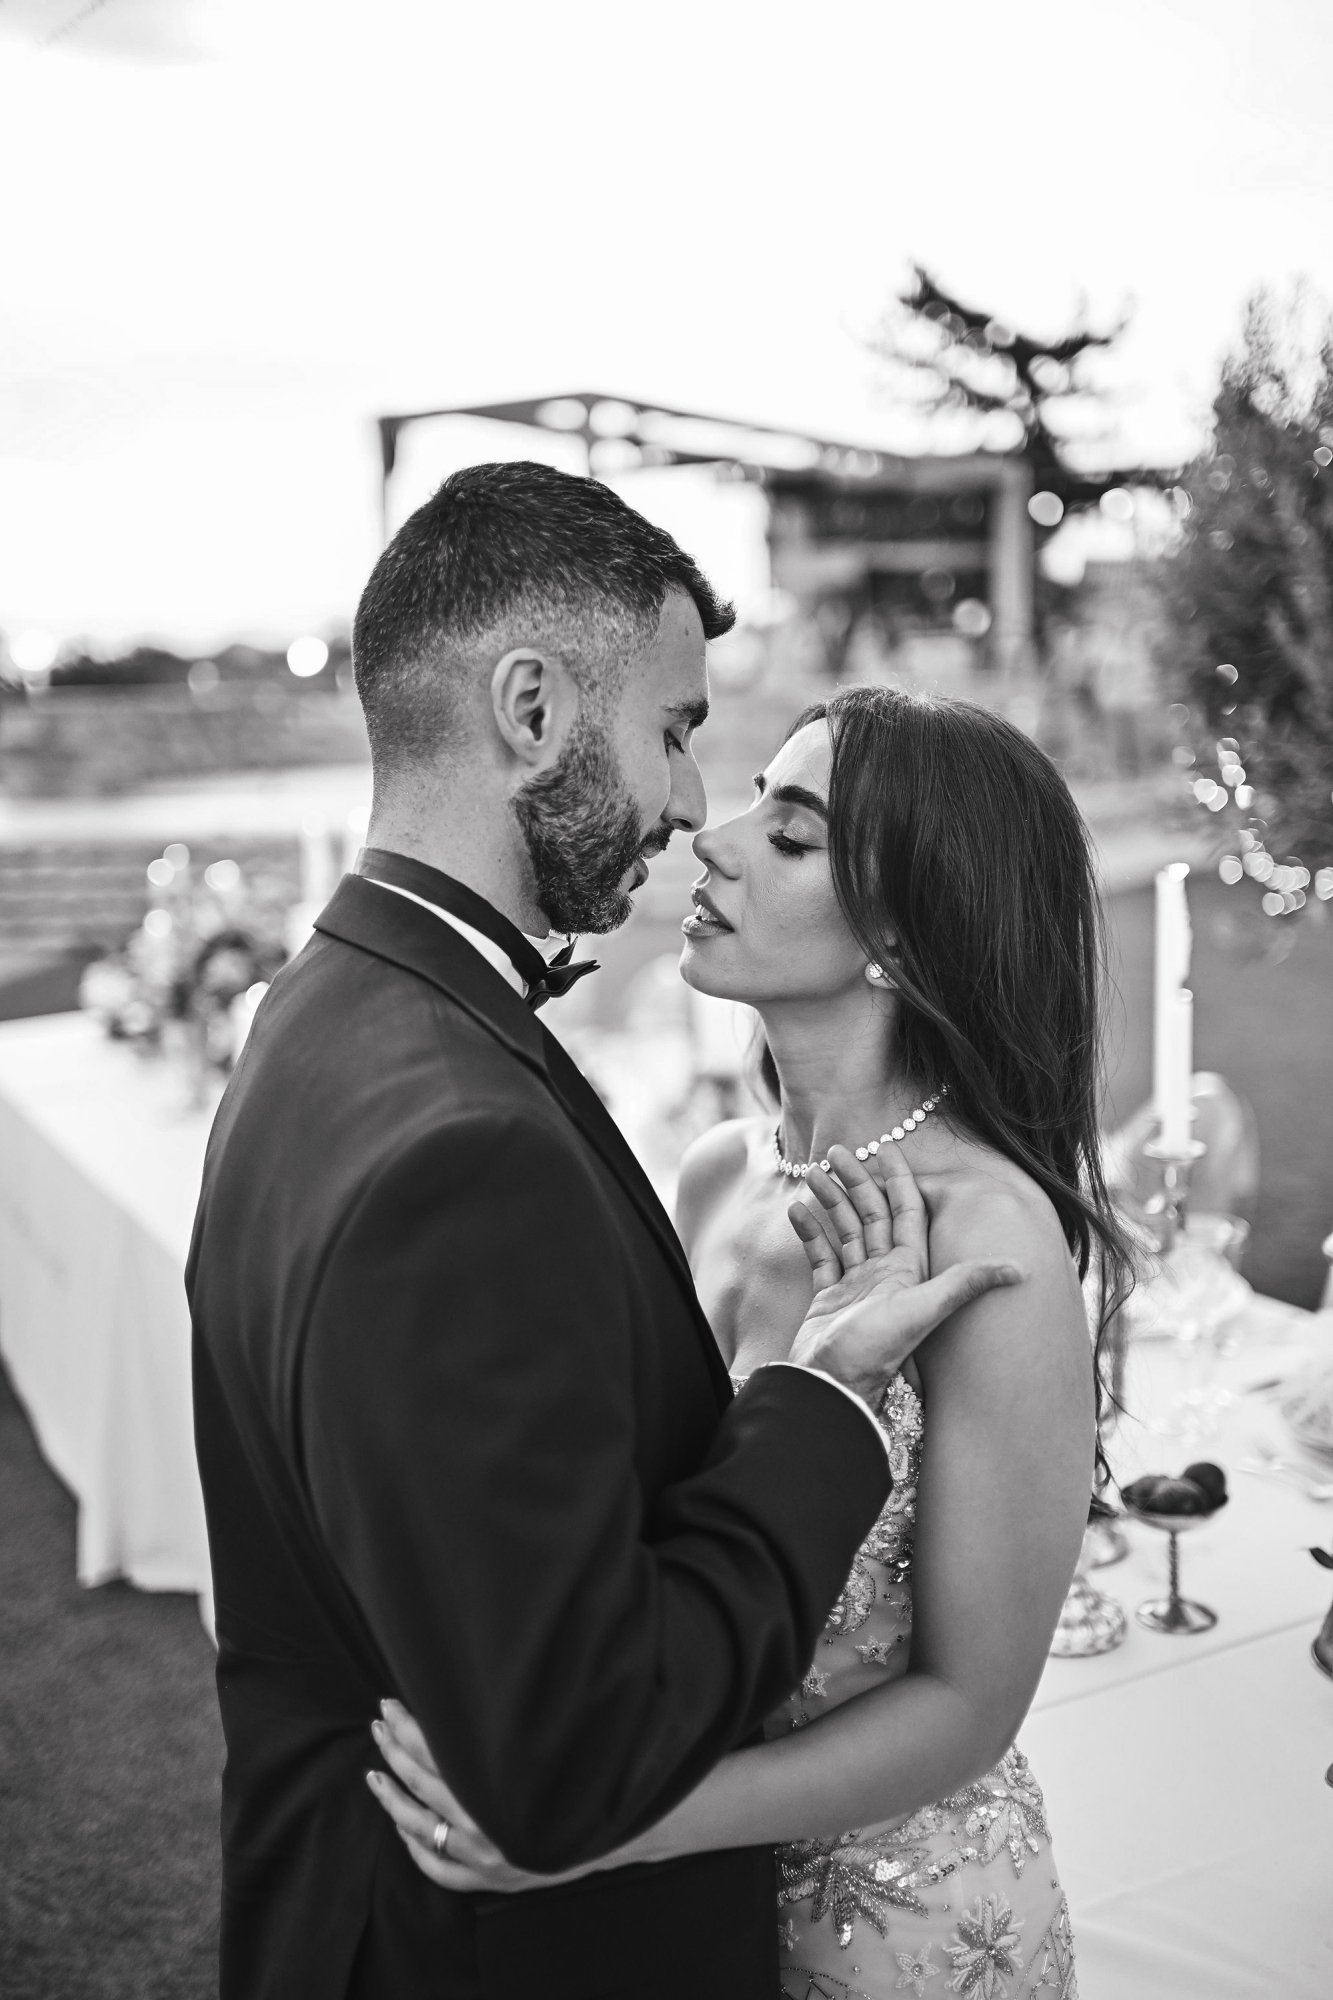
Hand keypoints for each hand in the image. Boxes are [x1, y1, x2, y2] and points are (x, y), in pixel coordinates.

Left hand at [366, 1700, 615, 1893]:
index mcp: (495, 1781)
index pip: (435, 1748)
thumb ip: (504, 1728)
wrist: (616, 1829)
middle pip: (421, 1780)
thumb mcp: (546, 1741)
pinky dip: (415, 1849)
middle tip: (378, 1722)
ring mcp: (483, 1854)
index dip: (409, 1725)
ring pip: (418, 1826)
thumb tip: (468, 1693)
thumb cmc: (582, 1774)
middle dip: (393, 1748)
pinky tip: (402, 1828)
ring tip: (374, 1773)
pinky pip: (439, 1870)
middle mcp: (484, 1820)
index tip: (392, 1703)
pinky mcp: (488, 1879)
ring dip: (391, 1796)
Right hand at [786, 1143, 1022, 1406]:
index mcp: (908, 1270)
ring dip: (829, 1200)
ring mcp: (855, 1285)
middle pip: (870, 1213)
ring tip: (810, 1173)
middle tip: (835, 1150)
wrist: (834, 1386)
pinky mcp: (828, 1297)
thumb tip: (1023, 1271)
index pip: (905, 1211)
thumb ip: (968, 1283)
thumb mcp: (925, 1311)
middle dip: (855, 1179)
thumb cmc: (877, 1350)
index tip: (885, 1147)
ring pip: (844, 1229)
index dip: (898, 1178)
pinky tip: (796, 1209)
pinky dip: (809, 1230)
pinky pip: (820, 1254)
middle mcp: (884, 1273)